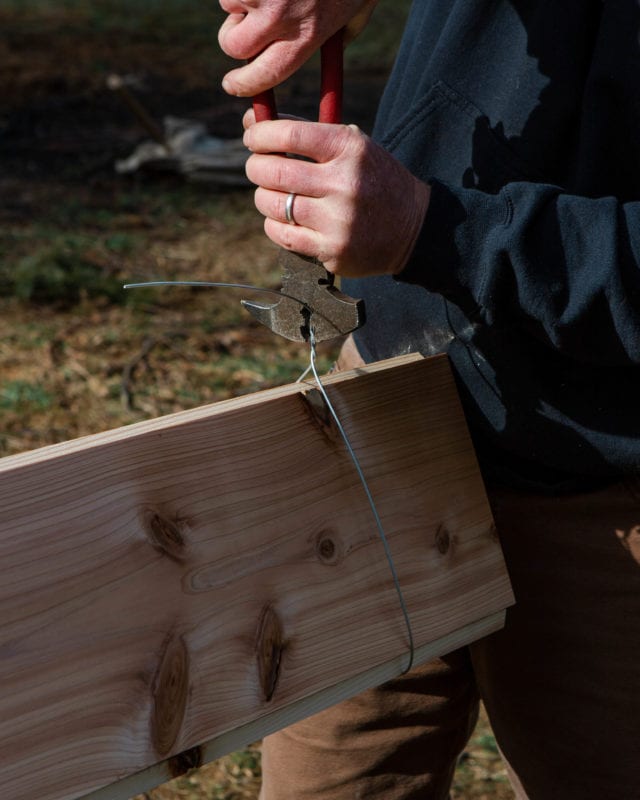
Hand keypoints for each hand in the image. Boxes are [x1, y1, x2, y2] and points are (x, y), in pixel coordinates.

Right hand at [218, 0, 376, 96]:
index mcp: (306, 35)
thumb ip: (342, 35)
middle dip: (234, 37)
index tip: (233, 84)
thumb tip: (329, 55)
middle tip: (244, 25)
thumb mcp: (359, 7)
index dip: (244, 84)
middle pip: (234, 46)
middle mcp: (278, 17)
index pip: (264, 76)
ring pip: (229, 4)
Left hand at [243, 115, 429, 276]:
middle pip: (273, 172)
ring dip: (264, 197)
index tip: (252, 137)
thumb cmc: (372, 179)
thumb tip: (250, 119)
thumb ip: (304, 132)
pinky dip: (275, 224)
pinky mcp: (332, 251)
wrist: (413, 228)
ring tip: (274, 195)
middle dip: (256, 167)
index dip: (259, 135)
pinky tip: (286, 219)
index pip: (288, 134)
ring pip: (272, 205)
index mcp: (349, 149)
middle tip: (259, 167)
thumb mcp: (351, 146)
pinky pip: (282, 234)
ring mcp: (338, 221)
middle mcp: (344, 184)